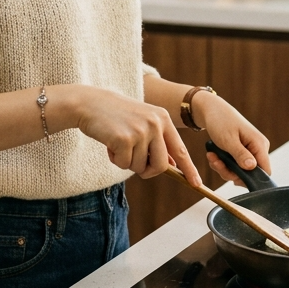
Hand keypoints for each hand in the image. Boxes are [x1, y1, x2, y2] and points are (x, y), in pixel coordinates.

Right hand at [74, 87, 200, 186]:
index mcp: (163, 118)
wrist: (91, 103)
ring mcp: (140, 130)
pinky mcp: (123, 139)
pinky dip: (115, 159)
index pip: (180, 149)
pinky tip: (110, 143)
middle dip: (147, 170)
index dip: (189, 169)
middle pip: (161, 165)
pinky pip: (123, 164)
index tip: (197, 184)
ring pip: (140, 167)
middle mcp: (155, 123)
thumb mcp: (143, 123)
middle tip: (133, 161)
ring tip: (118, 144)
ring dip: (127, 162)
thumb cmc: (117, 116)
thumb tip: (173, 165)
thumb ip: (158, 142)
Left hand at [193, 93, 270, 186]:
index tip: (233, 178)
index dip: (251, 179)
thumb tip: (252, 168)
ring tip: (212, 157)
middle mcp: (258, 148)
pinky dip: (222, 163)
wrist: (212, 110)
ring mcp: (250, 150)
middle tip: (216, 163)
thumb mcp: (228, 140)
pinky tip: (213, 155)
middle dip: (230, 172)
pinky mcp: (241, 152)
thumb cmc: (221, 122)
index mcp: (259, 144)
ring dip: (223, 167)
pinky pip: (234, 165)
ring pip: (239, 171)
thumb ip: (240, 155)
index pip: (265, 171)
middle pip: (250, 174)